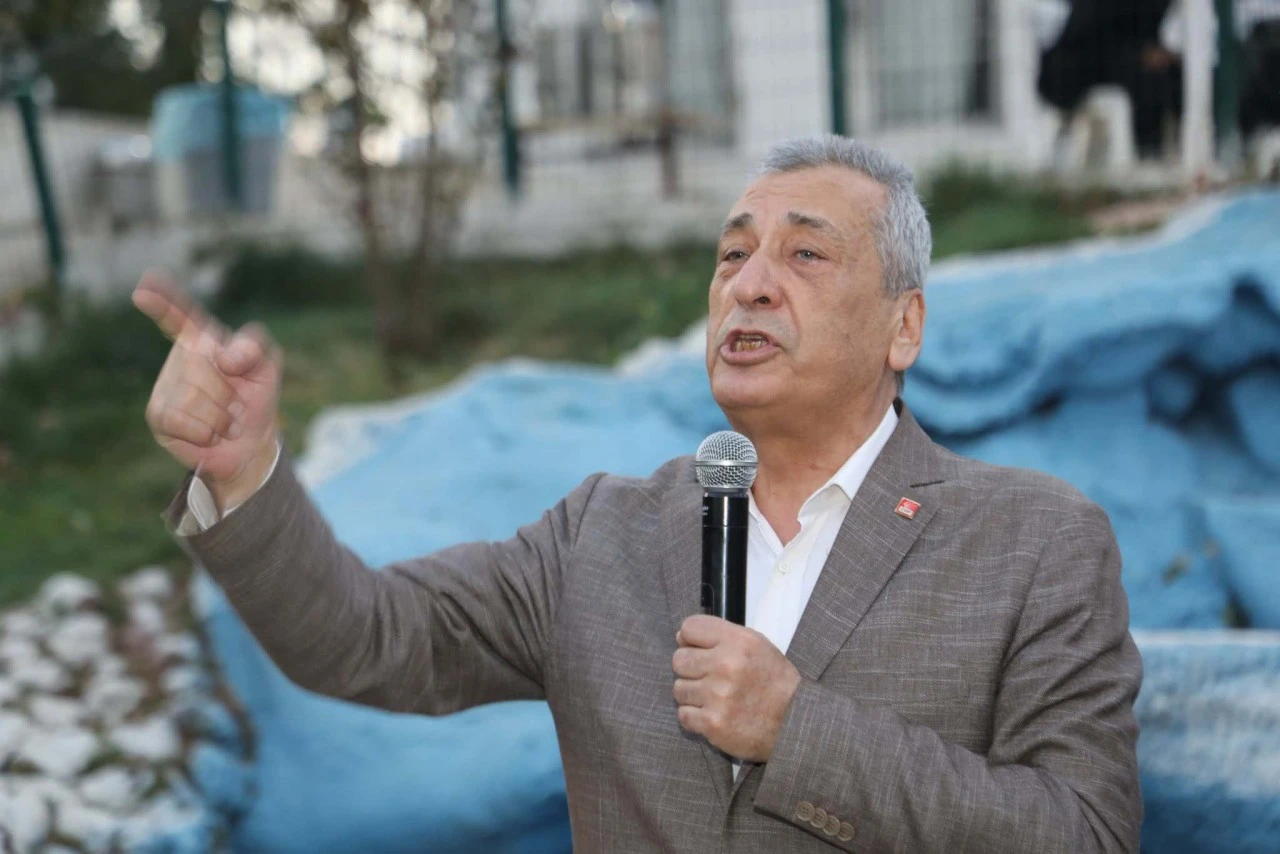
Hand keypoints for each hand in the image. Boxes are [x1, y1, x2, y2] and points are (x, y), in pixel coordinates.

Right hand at [133, 272, 281, 510]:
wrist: (250, 443)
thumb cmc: (255, 397)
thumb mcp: (267, 366)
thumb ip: (254, 347)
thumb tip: (223, 357)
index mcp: (202, 337)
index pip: (179, 314)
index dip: (162, 301)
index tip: (144, 288)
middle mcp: (180, 357)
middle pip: (200, 365)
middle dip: (228, 390)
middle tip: (237, 403)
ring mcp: (165, 385)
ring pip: (192, 396)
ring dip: (220, 416)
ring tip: (225, 420)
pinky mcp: (158, 415)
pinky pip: (181, 420)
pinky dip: (204, 432)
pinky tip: (207, 434)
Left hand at [672, 615, 801, 762]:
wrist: (794, 723)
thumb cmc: (773, 682)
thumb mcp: (756, 645)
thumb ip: (721, 636)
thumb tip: (681, 636)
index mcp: (739, 642)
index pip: (690, 628)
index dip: (690, 639)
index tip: (698, 649)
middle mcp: (726, 665)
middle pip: (679, 659)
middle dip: (691, 669)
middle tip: (710, 678)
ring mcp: (718, 696)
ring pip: (679, 688)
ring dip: (693, 695)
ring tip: (715, 698)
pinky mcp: (712, 723)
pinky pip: (684, 715)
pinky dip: (695, 717)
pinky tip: (714, 714)